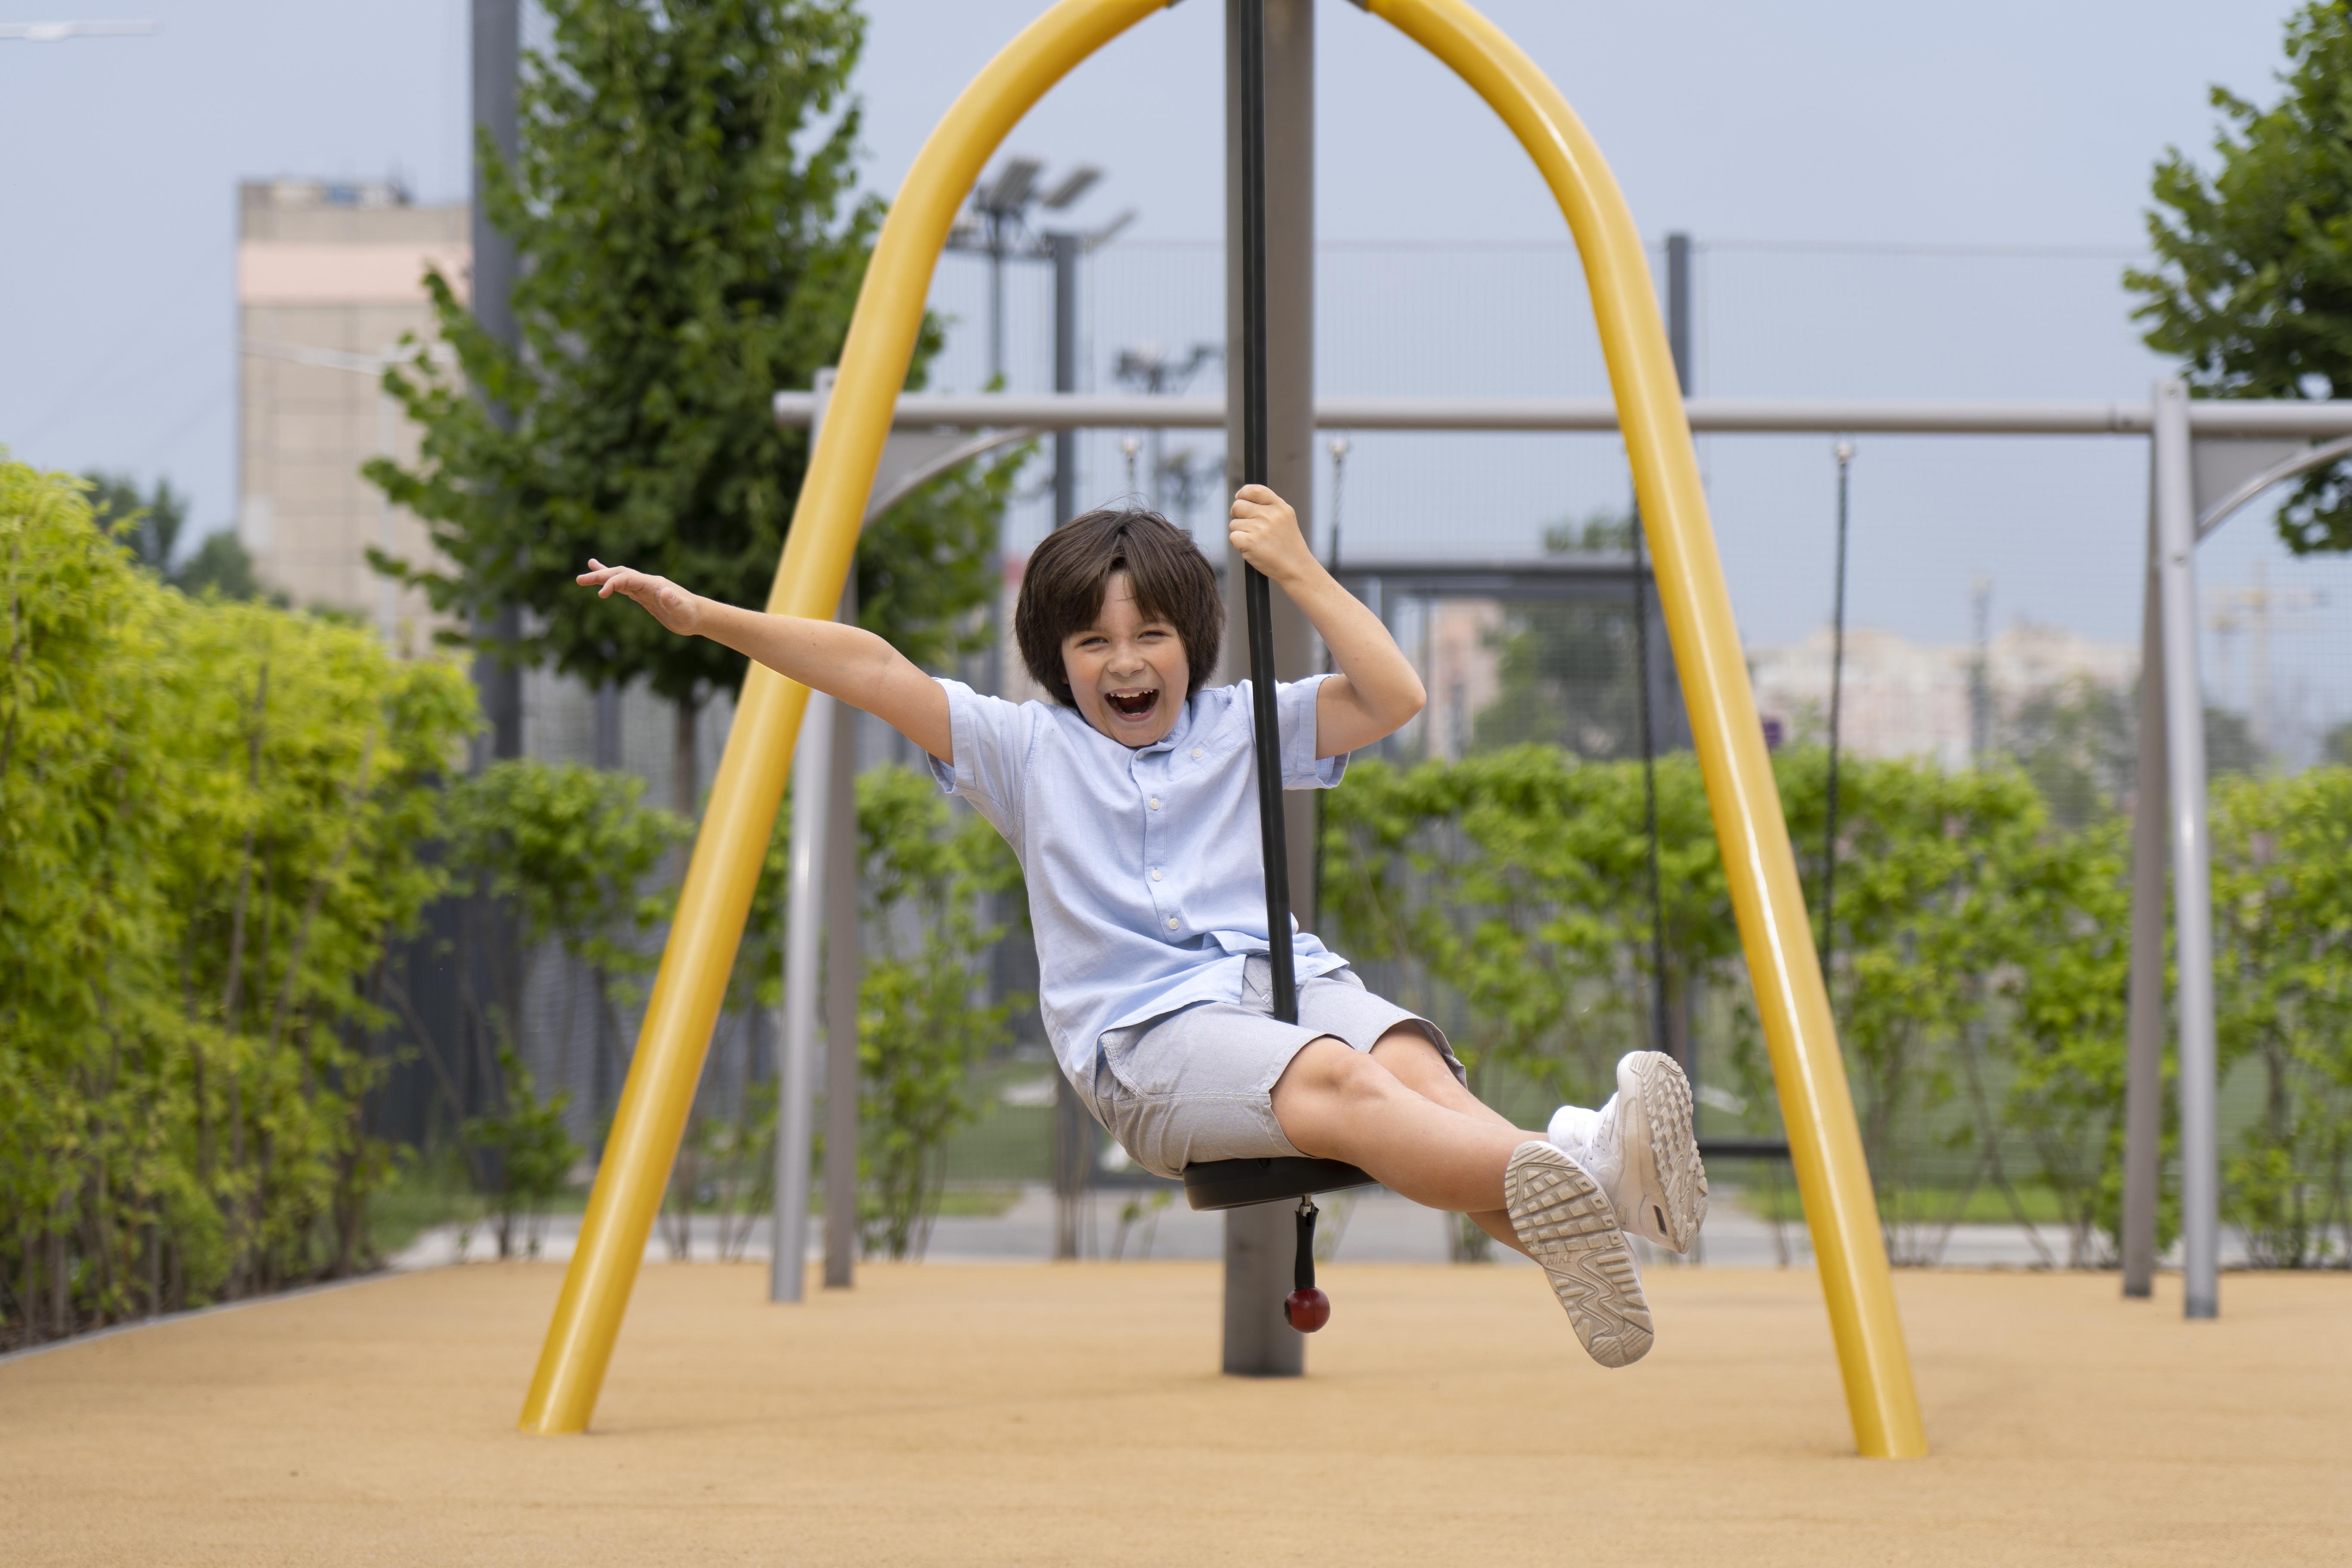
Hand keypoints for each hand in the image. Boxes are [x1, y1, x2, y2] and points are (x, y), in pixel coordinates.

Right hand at [577, 559, 703, 635]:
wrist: (697, 616)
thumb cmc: (690, 614)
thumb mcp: (682, 610)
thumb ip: (674, 601)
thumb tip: (666, 592)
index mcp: (652, 584)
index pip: (628, 578)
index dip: (613, 583)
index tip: (600, 594)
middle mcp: (646, 582)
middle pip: (619, 574)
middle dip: (600, 576)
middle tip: (579, 580)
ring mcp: (644, 588)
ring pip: (619, 578)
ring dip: (602, 577)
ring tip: (583, 577)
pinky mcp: (643, 596)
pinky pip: (624, 586)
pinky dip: (612, 583)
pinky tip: (602, 585)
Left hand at [1227, 484, 1316, 583]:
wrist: (1296, 568)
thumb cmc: (1287, 546)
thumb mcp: (1285, 519)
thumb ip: (1268, 507)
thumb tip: (1240, 498)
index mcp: (1280, 507)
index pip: (1255, 490)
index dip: (1243, 493)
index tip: (1240, 499)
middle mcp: (1270, 515)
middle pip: (1238, 506)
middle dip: (1237, 515)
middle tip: (1246, 526)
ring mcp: (1260, 529)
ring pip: (1234, 524)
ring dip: (1240, 533)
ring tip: (1255, 542)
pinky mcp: (1250, 542)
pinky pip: (1233, 537)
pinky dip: (1238, 545)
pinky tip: (1251, 549)